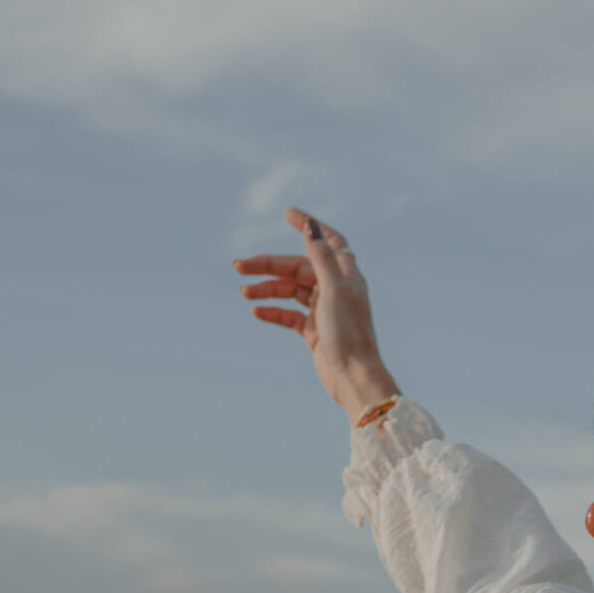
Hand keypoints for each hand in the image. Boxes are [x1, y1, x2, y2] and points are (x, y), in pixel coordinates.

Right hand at [232, 206, 398, 420]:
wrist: (354, 378)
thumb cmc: (349, 333)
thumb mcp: (334, 290)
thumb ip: (321, 257)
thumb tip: (310, 226)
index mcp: (344, 275)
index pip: (327, 240)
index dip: (309, 225)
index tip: (288, 213)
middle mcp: (335, 289)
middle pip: (297, 267)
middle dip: (269, 266)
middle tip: (240, 266)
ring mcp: (324, 310)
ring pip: (290, 291)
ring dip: (267, 289)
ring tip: (244, 292)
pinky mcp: (315, 332)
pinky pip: (290, 315)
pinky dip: (274, 311)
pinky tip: (257, 311)